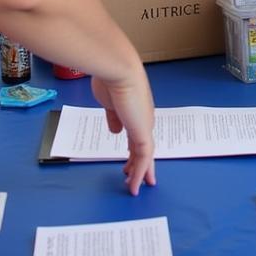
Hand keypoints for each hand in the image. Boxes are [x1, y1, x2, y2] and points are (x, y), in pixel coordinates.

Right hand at [91, 72, 156, 195]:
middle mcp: (142, 119)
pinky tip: (134, 184)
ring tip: (137, 186)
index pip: (136, 135)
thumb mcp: (109, 103)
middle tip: (137, 178)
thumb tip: (116, 131)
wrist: (118, 70)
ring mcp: (144, 126)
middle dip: (140, 164)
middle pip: (143, 147)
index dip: (132, 149)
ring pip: (145, 155)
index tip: (127, 160)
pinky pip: (144, 158)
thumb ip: (114, 118)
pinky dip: (139, 172)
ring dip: (141, 171)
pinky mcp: (143, 132)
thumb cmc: (110, 79)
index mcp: (134, 111)